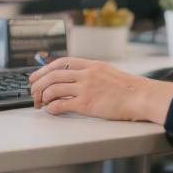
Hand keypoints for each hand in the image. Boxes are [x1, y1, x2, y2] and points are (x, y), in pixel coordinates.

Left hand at [28, 57, 172, 123]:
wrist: (140, 97)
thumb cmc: (128, 88)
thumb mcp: (107, 72)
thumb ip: (91, 73)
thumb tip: (74, 78)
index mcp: (91, 65)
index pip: (62, 62)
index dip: (45, 68)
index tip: (36, 75)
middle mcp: (86, 74)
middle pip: (53, 75)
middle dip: (38, 83)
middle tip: (32, 90)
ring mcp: (85, 88)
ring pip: (53, 88)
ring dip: (42, 96)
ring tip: (40, 102)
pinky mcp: (86, 104)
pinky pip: (61, 104)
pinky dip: (52, 108)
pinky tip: (50, 110)